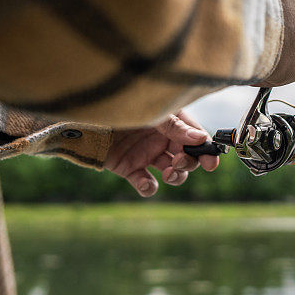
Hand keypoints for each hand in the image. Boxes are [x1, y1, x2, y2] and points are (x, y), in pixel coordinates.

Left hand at [103, 110, 218, 196]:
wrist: (84, 116)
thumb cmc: (122, 106)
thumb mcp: (152, 113)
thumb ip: (175, 127)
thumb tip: (201, 139)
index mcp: (172, 122)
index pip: (196, 138)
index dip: (205, 152)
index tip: (210, 164)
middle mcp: (162, 139)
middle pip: (187, 158)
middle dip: (189, 163)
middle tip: (178, 163)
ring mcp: (147, 154)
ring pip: (172, 173)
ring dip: (176, 177)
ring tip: (168, 174)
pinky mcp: (130, 168)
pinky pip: (146, 184)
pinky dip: (148, 188)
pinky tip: (146, 183)